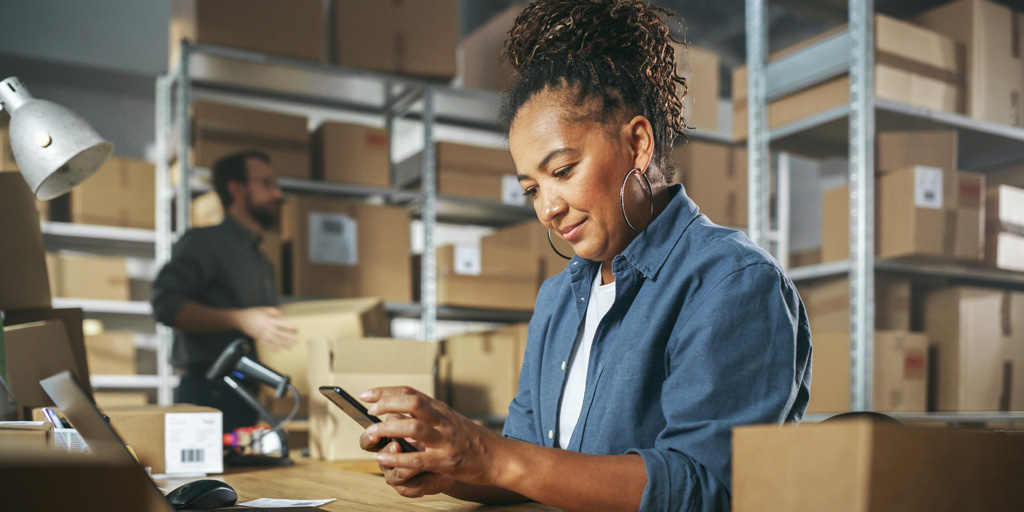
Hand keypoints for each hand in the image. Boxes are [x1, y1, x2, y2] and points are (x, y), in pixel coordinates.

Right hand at [235, 307, 296, 350]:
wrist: (241, 320)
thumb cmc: (253, 313)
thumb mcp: (263, 309)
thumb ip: (273, 311)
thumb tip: (281, 314)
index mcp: (269, 320)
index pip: (280, 324)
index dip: (288, 327)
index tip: (294, 329)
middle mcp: (267, 328)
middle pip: (279, 333)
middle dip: (287, 337)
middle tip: (295, 341)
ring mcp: (263, 334)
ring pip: (274, 340)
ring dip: (282, 344)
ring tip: (289, 347)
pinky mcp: (259, 338)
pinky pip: (266, 344)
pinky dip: (271, 347)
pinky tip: (277, 350)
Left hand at [360, 386, 505, 489]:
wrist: (498, 457)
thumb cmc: (470, 440)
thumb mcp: (449, 420)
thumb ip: (427, 416)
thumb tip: (397, 414)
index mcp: (439, 409)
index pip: (409, 392)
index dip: (385, 392)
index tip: (365, 395)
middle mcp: (441, 420)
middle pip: (412, 402)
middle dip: (386, 403)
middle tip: (369, 411)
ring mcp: (445, 440)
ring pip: (414, 427)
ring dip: (389, 429)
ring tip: (371, 434)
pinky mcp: (446, 461)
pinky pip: (418, 458)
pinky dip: (397, 458)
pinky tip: (382, 459)